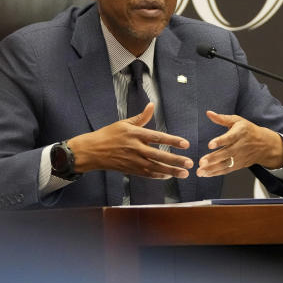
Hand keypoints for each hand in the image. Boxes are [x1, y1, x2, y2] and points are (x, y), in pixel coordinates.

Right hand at [68, 103, 191, 178]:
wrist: (93, 151)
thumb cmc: (109, 135)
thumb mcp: (124, 123)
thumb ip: (141, 117)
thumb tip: (152, 105)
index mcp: (135, 134)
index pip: (158, 138)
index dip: (172, 141)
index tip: (185, 144)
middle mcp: (136, 148)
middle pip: (159, 155)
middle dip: (176, 160)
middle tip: (190, 163)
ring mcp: (134, 161)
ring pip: (155, 167)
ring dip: (171, 171)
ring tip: (184, 173)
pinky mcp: (131, 170)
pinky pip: (147, 174)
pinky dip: (159, 176)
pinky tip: (169, 176)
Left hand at [196, 110, 282, 176]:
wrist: (265, 145)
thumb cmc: (248, 130)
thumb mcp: (237, 121)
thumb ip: (222, 118)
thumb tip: (209, 113)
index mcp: (239, 133)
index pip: (229, 138)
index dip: (219, 141)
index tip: (210, 145)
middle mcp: (240, 146)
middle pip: (226, 153)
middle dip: (213, 158)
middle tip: (201, 162)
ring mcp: (240, 157)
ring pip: (225, 164)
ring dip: (212, 169)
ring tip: (200, 171)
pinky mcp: (239, 165)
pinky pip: (227, 170)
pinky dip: (216, 173)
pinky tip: (206, 174)